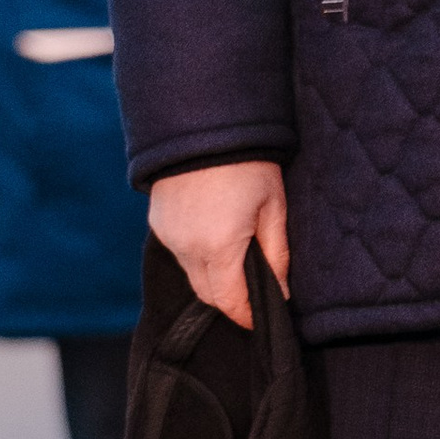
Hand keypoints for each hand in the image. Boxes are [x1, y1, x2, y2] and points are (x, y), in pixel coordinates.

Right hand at [149, 160, 290, 329]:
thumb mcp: (273, 207)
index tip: (262, 318)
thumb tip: (281, 293)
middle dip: (230, 299)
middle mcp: (186, 248)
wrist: (204, 120)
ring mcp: (168, 236)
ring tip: (237, 258)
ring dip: (213, 277)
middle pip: (208, 294)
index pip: (230, 302)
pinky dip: (197, 256)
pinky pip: (179, 253)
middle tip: (254, 291)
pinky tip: (214, 236)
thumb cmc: (248, 164)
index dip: (247, 315)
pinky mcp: (158, 224)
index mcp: (218, 248)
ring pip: (192, 275)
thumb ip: (276, 255)